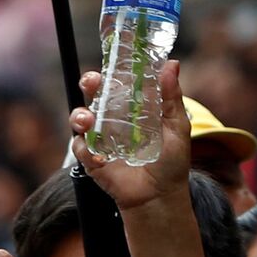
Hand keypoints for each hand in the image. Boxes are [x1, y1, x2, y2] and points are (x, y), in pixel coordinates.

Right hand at [70, 59, 191, 212]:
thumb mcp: (176, 125)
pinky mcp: (92, 159)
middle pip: (93, 94)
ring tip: (87, 121)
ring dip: (80, 116)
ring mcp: (100, 138)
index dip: (112, 69)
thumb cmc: (170, 161)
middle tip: (93, 82)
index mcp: (132, 107)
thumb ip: (171, 96)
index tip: (113, 59)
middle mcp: (113, 119)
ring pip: (80, 118)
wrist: (160, 196)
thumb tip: (172, 64)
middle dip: (88, 83)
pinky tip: (100, 157)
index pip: (118, 81)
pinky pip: (80, 149)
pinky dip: (86, 150)